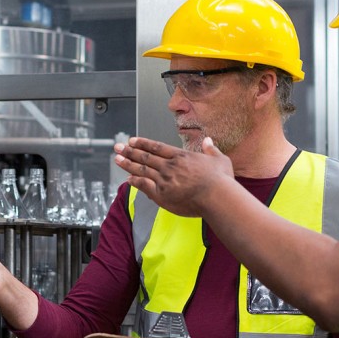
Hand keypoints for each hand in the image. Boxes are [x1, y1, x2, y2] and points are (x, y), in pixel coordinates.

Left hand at [114, 136, 233, 216]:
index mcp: (181, 156)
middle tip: (118, 147)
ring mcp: (164, 180)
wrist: (217, 197)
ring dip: (128, 164)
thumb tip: (209, 141)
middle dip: (129, 151)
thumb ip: (211, 150)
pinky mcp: (162, 194)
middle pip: (145, 156)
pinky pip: (144, 186)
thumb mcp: (220, 160)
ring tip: (117, 159)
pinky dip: (135, 181)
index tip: (133, 140)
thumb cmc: (221, 181)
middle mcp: (170, 166)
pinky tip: (128, 179)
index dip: (143, 143)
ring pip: (142, 169)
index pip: (157, 147)